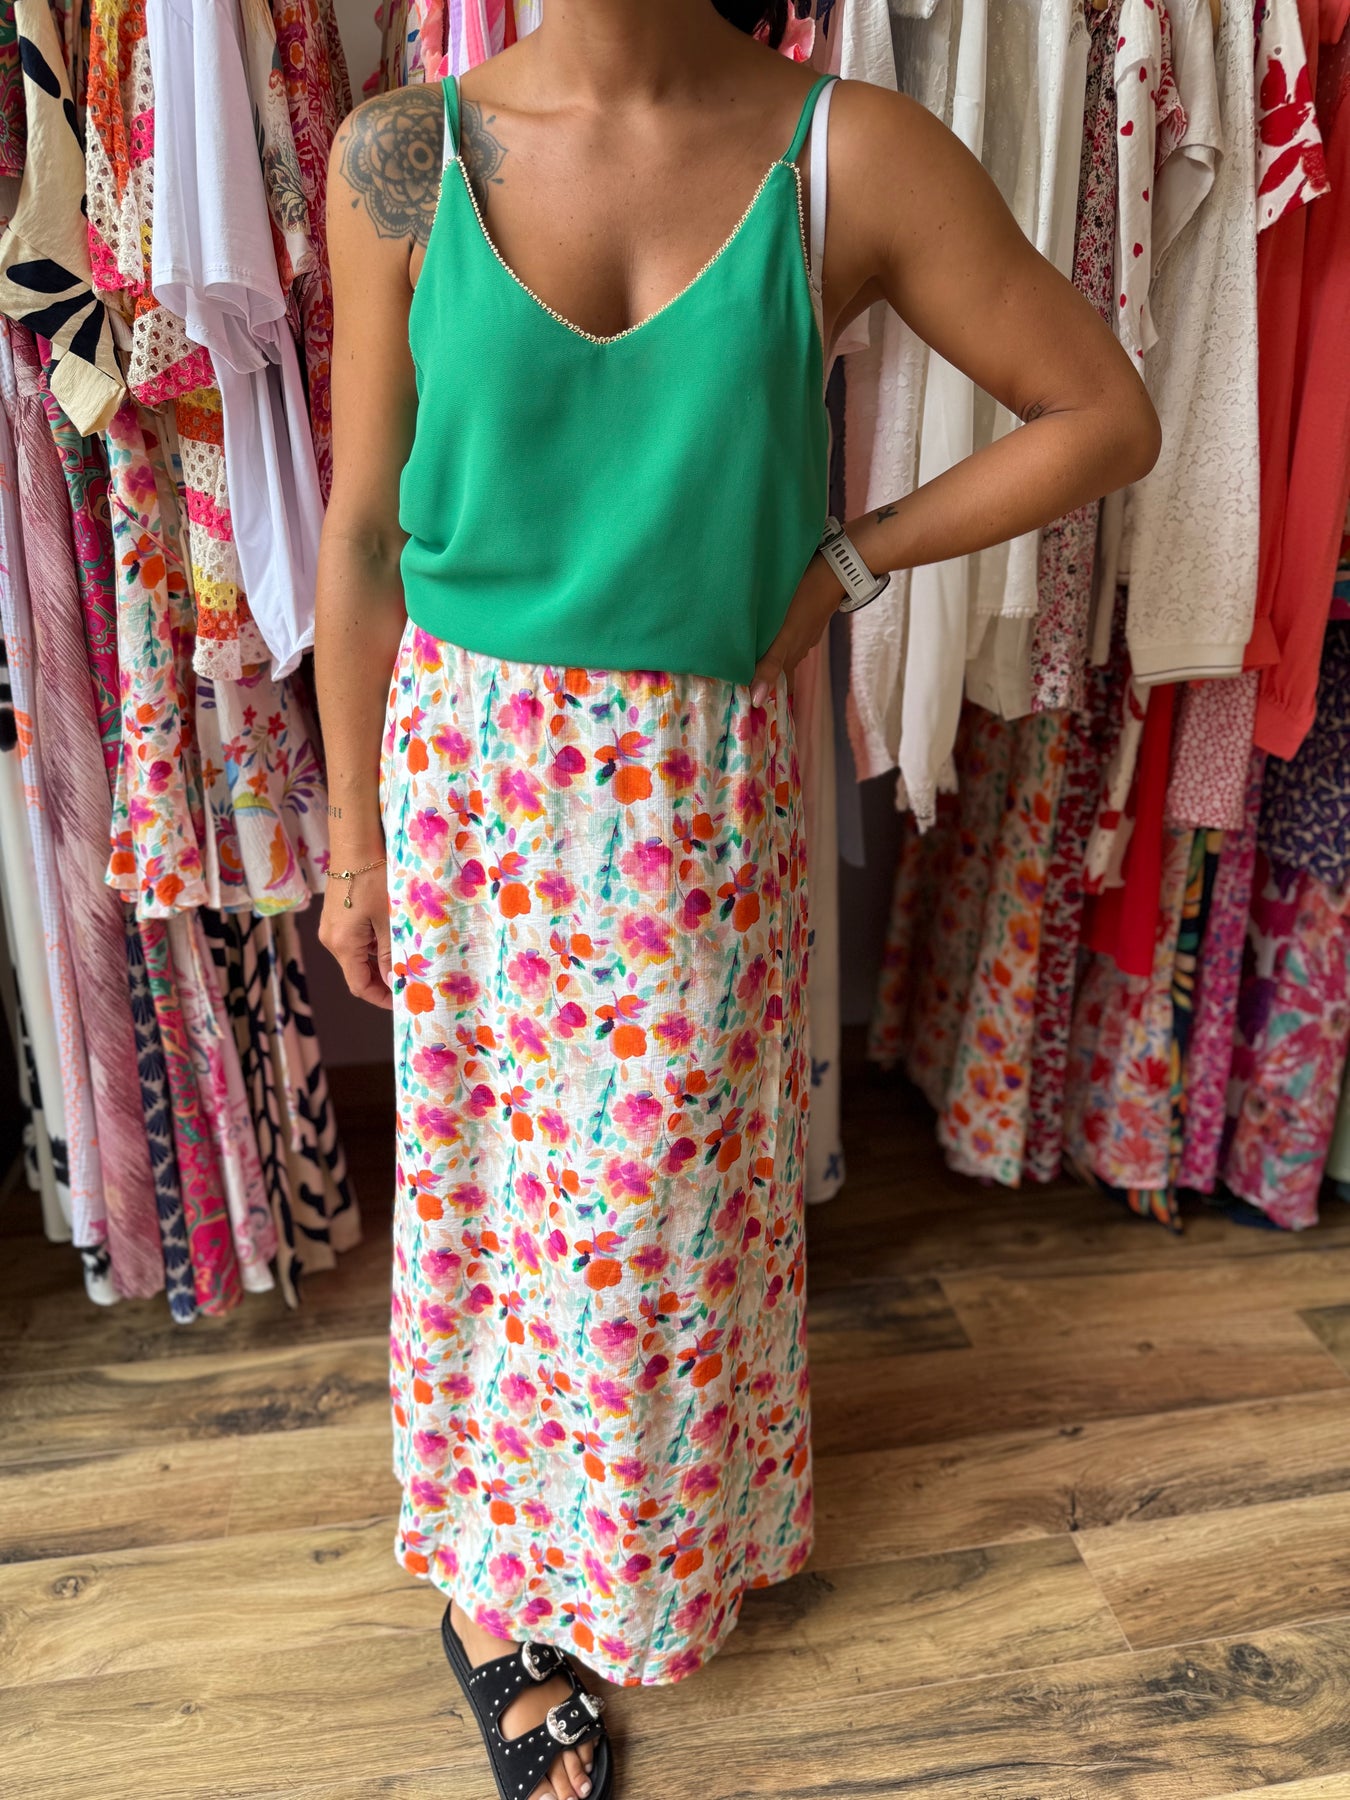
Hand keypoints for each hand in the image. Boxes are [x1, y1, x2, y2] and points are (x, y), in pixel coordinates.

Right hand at [318, 856, 393, 1010]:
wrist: (354, 844)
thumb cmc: (373, 878)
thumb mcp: (388, 919)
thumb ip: (390, 953)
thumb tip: (393, 981)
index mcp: (343, 945)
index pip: (360, 986)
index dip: (381, 998)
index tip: (402, 1001)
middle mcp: (331, 940)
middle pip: (357, 972)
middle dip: (382, 980)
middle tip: (410, 981)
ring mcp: (331, 928)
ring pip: (357, 956)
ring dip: (379, 961)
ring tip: (406, 959)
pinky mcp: (335, 917)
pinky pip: (354, 941)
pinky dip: (373, 946)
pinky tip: (392, 938)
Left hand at [750, 552, 845, 706]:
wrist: (832, 573)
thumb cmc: (803, 603)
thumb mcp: (784, 636)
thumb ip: (770, 666)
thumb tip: (756, 698)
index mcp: (791, 657)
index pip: (779, 686)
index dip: (766, 693)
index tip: (748, 701)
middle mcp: (798, 649)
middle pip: (781, 670)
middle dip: (765, 676)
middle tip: (742, 679)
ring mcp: (804, 633)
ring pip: (785, 652)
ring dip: (770, 657)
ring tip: (750, 656)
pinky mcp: (806, 618)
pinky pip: (790, 635)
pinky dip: (779, 639)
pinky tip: (771, 632)